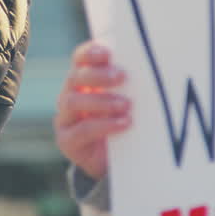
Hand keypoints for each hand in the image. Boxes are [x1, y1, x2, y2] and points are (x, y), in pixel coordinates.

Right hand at [53, 41, 130, 180]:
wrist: (113, 162)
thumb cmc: (121, 122)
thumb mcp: (124, 100)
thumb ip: (127, 86)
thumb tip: (150, 69)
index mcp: (82, 81)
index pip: (79, 60)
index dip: (89, 53)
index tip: (107, 53)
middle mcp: (69, 96)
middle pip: (75, 77)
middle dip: (98, 75)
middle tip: (121, 76)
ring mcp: (65, 119)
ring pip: (73, 102)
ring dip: (101, 101)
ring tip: (125, 105)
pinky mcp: (67, 141)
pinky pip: (82, 130)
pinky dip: (104, 125)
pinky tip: (123, 123)